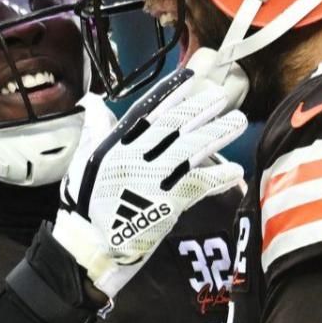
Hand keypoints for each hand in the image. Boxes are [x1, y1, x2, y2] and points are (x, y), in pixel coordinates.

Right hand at [52, 79, 245, 298]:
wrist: (93, 244)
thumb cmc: (86, 202)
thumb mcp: (84, 160)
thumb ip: (95, 130)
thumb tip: (94, 101)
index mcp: (116, 145)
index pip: (147, 111)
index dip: (170, 93)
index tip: (190, 78)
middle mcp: (136, 158)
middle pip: (174, 126)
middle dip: (199, 109)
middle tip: (220, 98)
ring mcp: (154, 180)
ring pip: (192, 151)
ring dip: (217, 135)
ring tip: (238, 122)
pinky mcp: (168, 204)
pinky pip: (199, 185)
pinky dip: (218, 177)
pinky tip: (235, 170)